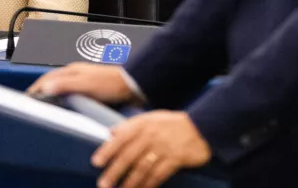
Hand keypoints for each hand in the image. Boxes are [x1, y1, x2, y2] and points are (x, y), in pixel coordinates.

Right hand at [27, 62, 139, 105]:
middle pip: (53, 81)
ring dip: (53, 93)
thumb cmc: (112, 83)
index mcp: (72, 71)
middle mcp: (76, 74)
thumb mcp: (85, 85)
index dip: (35, 88)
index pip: (47, 78)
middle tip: (32, 102)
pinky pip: (72, 93)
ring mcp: (84, 80)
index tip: (26, 98)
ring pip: (62, 86)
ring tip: (46, 105)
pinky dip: (64, 98)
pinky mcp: (92, 89)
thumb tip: (44, 87)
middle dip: (41, 89)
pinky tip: (66, 107)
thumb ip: (64, 85)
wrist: (133, 85)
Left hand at [92, 111, 211, 187]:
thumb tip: (110, 132)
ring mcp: (164, 148)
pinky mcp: (176, 159)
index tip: (96, 163)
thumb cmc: (171, 123)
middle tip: (103, 184)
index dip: (107, 150)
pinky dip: (149, 184)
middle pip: (129, 156)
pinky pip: (159, 174)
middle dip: (114, 172)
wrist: (201, 126)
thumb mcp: (150, 118)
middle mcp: (151, 135)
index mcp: (143, 124)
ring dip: (130, 182)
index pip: (121, 138)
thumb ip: (130, 125)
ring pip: (142, 168)